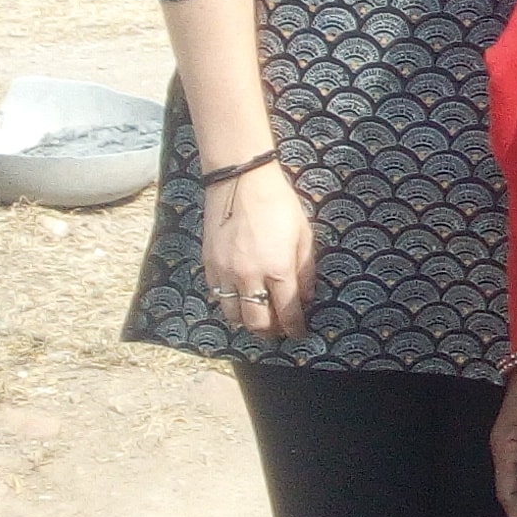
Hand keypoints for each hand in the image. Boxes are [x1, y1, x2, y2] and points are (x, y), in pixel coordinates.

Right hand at [201, 160, 315, 341]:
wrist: (241, 183)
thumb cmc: (279, 206)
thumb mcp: (303, 236)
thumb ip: (305, 270)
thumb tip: (306, 297)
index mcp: (278, 268)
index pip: (287, 311)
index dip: (295, 327)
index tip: (299, 333)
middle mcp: (249, 275)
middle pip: (257, 322)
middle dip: (270, 332)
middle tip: (279, 331)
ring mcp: (225, 272)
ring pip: (234, 314)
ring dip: (248, 321)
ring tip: (261, 317)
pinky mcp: (209, 265)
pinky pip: (218, 296)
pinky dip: (231, 303)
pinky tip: (242, 298)